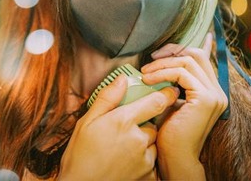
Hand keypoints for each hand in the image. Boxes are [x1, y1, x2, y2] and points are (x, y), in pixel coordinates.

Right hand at [59, 74, 178, 180]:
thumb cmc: (80, 154)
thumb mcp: (87, 121)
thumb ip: (107, 98)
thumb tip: (122, 79)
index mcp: (123, 121)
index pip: (155, 102)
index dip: (165, 94)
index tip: (170, 90)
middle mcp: (138, 139)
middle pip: (152, 124)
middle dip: (143, 124)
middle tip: (124, 130)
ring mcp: (145, 159)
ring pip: (152, 143)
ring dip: (143, 142)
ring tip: (122, 148)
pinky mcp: (148, 175)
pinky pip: (152, 160)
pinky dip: (143, 159)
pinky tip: (125, 161)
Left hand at [141, 33, 227, 179]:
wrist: (175, 156)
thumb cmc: (169, 131)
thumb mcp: (170, 99)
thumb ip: (171, 83)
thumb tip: (158, 62)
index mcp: (210, 89)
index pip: (199, 57)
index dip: (177, 50)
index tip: (156, 55)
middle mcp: (217, 90)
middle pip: (196, 54)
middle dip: (170, 52)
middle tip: (149, 60)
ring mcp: (214, 94)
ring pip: (188, 61)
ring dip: (162, 64)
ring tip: (145, 73)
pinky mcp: (206, 99)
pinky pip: (182, 73)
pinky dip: (162, 73)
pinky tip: (148, 80)